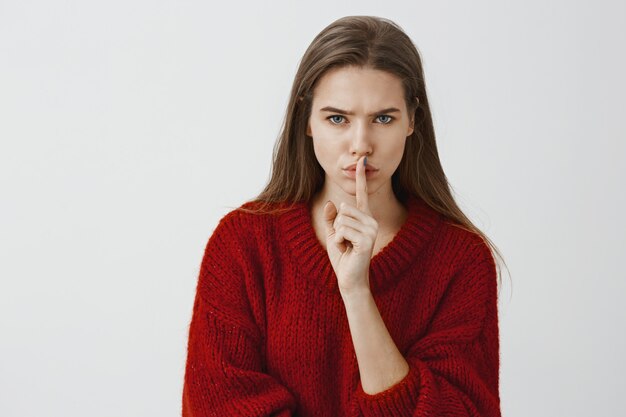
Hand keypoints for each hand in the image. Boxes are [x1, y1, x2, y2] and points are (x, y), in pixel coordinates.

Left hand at [323, 156, 378, 295]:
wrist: (350, 279)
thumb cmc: (343, 258)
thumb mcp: (333, 235)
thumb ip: (331, 219)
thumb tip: (332, 203)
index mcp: (363, 217)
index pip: (361, 194)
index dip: (361, 177)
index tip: (362, 160)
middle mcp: (370, 220)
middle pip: (343, 208)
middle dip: (337, 226)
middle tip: (345, 241)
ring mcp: (370, 229)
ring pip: (341, 219)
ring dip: (337, 235)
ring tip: (347, 246)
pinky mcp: (367, 239)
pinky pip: (342, 230)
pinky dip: (339, 242)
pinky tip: (347, 250)